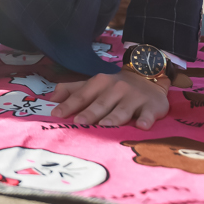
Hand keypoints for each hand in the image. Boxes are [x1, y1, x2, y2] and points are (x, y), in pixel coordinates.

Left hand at [50, 69, 169, 129]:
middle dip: (90, 112)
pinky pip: (148, 114)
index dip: (69, 105)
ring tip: (104, 125)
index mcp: (99, 83)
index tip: (56, 115)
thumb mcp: (93, 84)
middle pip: (101, 103)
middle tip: (79, 122)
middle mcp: (116, 88)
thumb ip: (72, 90)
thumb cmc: (114, 87)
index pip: (81, 96)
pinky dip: (145, 119)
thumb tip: (51, 99)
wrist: (148, 77)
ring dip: (114, 117)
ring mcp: (134, 97)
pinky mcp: (152, 106)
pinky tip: (141, 126)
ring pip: (122, 109)